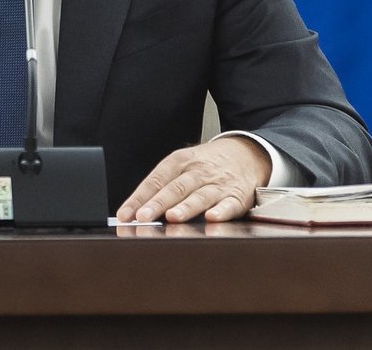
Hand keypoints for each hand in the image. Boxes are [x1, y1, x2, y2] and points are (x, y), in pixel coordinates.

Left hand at [117, 136, 271, 223]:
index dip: (139, 198)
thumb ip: (161, 187)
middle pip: (175, 188)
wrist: (246, 153)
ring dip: (186, 207)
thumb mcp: (182, 165)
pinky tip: (212, 218)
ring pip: (200, 195)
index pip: (155, 180)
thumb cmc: (207, 164)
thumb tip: (133, 211)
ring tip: (172, 218)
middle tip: (143, 217)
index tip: (125, 214)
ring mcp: (218, 184)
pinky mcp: (237, 196)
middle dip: (158, 203)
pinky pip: (229, 204)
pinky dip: (222, 211)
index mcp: (180, 162)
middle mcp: (198, 172)